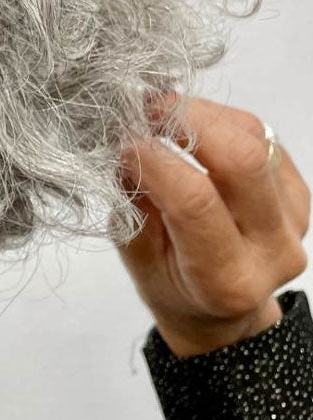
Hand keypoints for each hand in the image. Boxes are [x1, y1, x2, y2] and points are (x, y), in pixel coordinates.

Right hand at [115, 94, 309, 356]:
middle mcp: (272, 249)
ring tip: (162, 114)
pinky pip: (262, 136)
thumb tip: (125, 145)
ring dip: (201, 114)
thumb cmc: (170, 284)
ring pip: (254, 139)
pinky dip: (221, 119)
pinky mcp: (298, 193)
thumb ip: (132, 202)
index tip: (123, 144)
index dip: (154, 160)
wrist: (222, 309)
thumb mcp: (136, 255)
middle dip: (187, 121)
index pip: (194, 201)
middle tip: (145, 111)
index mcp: (227, 279)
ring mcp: (293, 219)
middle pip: (243, 160)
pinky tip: (191, 125)